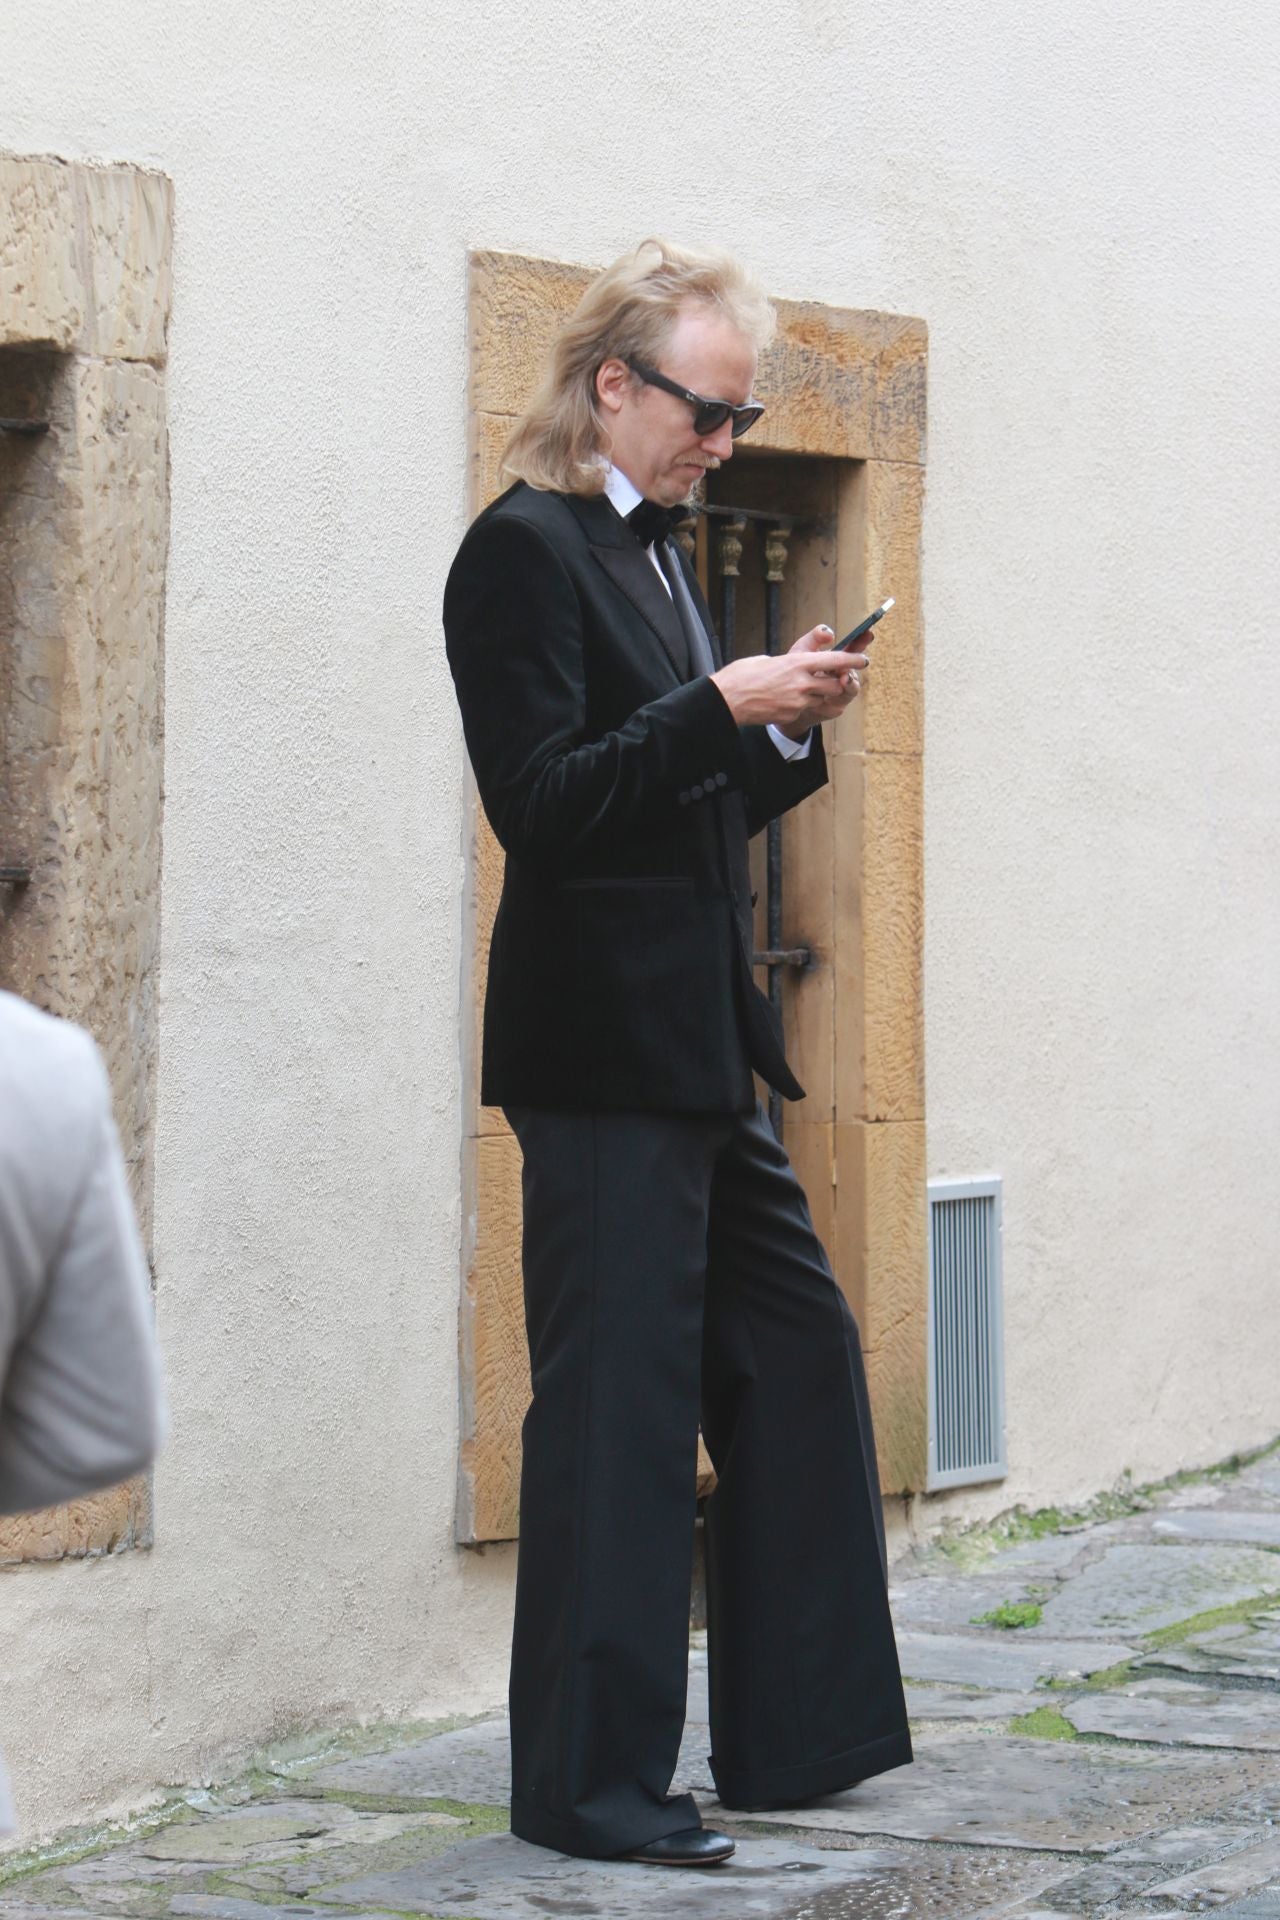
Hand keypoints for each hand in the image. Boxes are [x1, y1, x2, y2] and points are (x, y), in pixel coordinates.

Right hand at [710, 626, 866, 734]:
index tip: (863, 659)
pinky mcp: (790, 715)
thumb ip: (789, 663)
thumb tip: (796, 666)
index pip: (834, 660)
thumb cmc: (743, 675)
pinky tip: (783, 701)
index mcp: (797, 663)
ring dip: (818, 694)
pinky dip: (800, 705)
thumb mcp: (769, 659)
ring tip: (803, 689)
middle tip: (835, 678)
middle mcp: (801, 682)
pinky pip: (803, 710)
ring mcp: (797, 701)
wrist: (727, 699)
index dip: (852, 659)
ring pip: (820, 699)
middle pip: (834, 684)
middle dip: (837, 682)